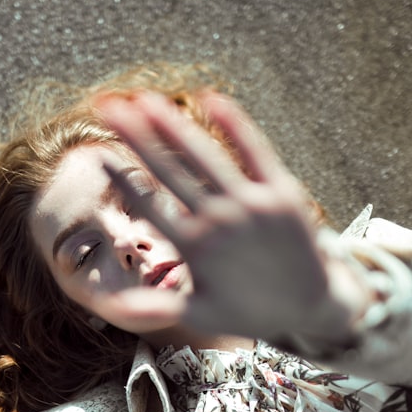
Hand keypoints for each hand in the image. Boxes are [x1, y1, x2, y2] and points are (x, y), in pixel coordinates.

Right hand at [96, 91, 370, 343]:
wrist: (315, 309)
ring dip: (173, 125)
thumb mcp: (202, 314)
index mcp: (196, 249)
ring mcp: (252, 204)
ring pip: (205, 155)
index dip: (122, 179)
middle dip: (136, 135)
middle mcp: (221, 222)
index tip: (96, 155)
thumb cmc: (251, 312)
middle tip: (108, 106)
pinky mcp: (282, 192)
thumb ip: (157, 304)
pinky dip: (233, 124)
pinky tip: (210, 98)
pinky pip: (254, 150)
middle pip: (169, 170)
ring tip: (146, 99)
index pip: (150, 206)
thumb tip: (112, 306)